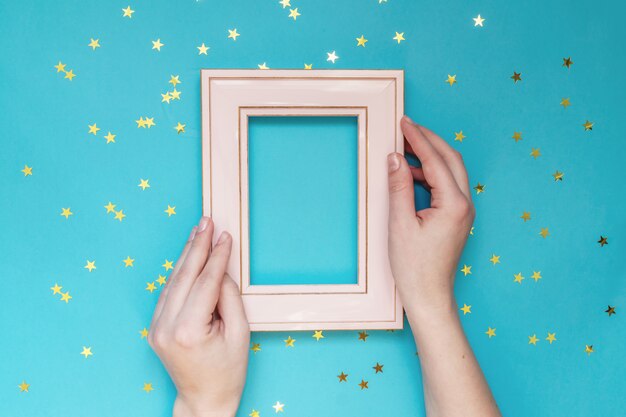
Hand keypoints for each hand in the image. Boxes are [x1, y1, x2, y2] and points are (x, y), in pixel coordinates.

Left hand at [148, 217, 249, 416]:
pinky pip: (168, 292)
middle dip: (197, 246)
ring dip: (186, 255)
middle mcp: (167, 327)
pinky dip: (179, 272)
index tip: (225, 236)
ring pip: (172, 281)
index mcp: (189, 330)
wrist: (204, 399)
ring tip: (198, 232)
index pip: (205, 282)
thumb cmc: (227, 371)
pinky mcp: (155, 327)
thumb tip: (220, 269)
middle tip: (206, 222)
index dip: (217, 256)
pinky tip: (188, 256)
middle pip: (184, 276)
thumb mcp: (240, 333)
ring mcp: (156, 328)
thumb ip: (229, 297)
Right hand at [387, 117, 499, 415]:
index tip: (404, 122)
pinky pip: (447, 185)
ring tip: (405, 149)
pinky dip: (431, 173)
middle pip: (451, 158)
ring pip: (451, 170)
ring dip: (430, 156)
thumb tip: (395, 158)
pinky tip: (411, 175)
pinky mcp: (457, 217)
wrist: (429, 296)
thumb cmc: (414, 267)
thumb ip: (399, 187)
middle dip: (429, 140)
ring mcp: (464, 211)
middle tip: (407, 127)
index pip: (436, 159)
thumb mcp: (400, 224)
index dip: (418, 138)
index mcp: (453, 204)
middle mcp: (464, 204)